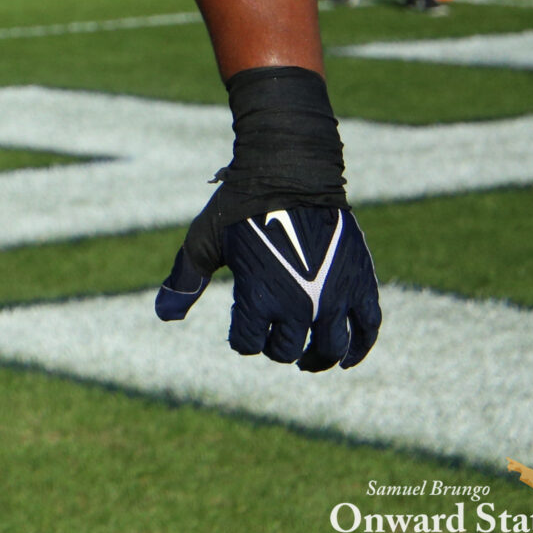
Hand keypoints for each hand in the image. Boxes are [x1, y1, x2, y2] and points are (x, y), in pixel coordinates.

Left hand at [155, 68, 379, 372]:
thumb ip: (185, 279)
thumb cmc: (240, 206)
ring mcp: (333, 296)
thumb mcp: (204, 240)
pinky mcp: (360, 283)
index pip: (249, 344)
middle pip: (288, 350)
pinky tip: (348, 359)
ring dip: (318, 359)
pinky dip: (360, 349)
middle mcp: (299, 304)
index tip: (242, 330)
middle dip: (277, 347)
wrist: (290, 172)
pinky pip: (369, 329)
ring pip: (330, 348)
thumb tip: (163, 316)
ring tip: (308, 359)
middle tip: (274, 339)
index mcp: (259, 297)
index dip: (242, 340)